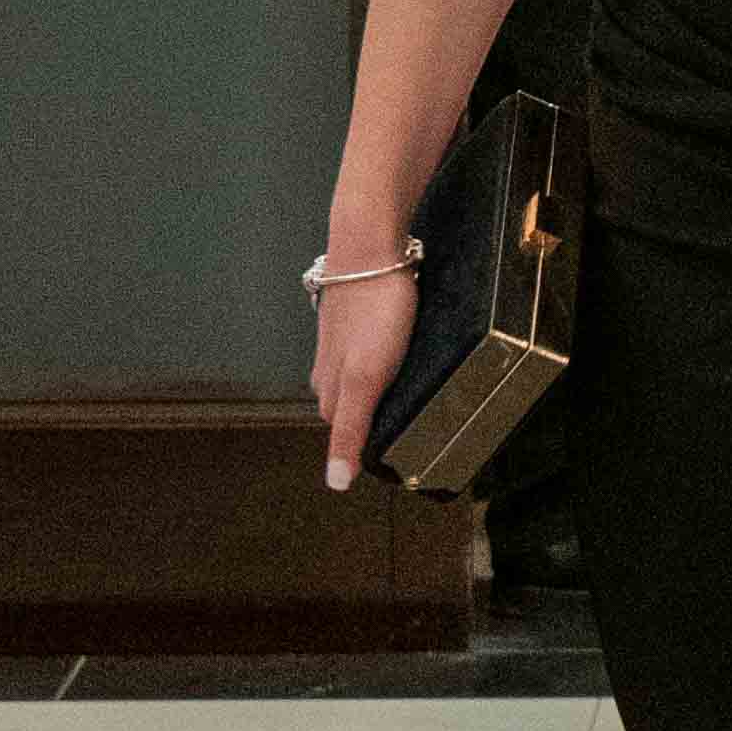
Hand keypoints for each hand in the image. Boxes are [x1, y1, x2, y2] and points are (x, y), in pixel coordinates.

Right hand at [312, 253, 423, 488]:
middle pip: (346, 403)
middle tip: (402, 423)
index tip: (390, 454)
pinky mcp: (356, 314)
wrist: (370, 248)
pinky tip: (397, 348)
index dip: (363, 443)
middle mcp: (329, 364)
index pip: (343, 430)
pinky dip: (381, 353)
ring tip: (402, 390)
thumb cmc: (372, 312)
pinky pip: (367, 344)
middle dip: (368, 416)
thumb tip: (336, 483)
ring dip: (374, 384)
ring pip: (354, 372)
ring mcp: (341, 337)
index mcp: (331, 386)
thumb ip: (350, 430)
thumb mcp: (366, 378)